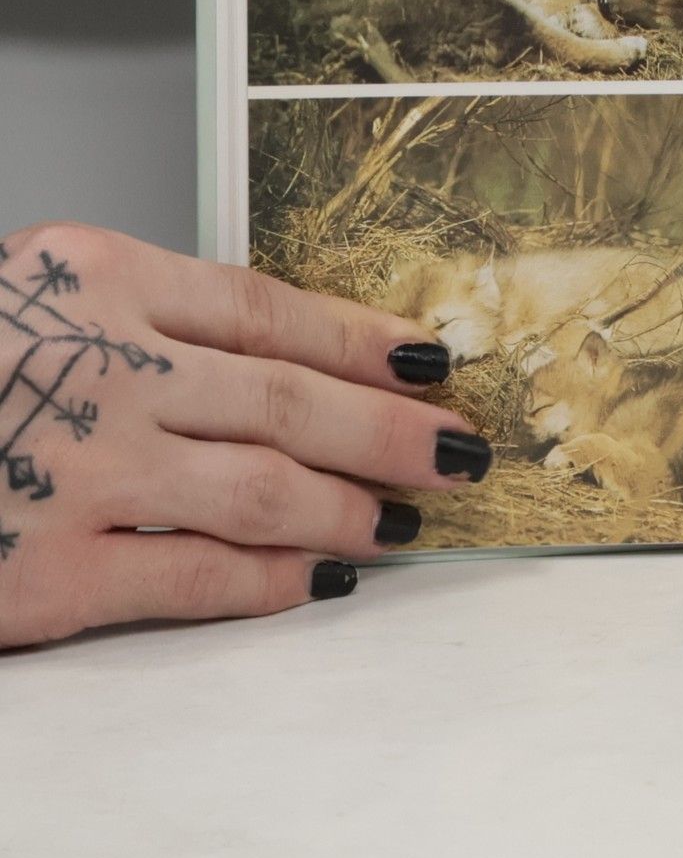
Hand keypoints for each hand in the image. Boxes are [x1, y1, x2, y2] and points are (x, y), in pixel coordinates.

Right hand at [0, 222, 489, 649]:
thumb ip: (135, 315)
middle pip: (292, 396)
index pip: (270, 306)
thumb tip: (281, 361)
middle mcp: (97, 364)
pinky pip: (196, 577)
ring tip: (407, 517)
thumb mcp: (25, 296)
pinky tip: (324, 581)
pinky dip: (275, 583)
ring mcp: (75, 471)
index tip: (431, 361)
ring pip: (268, 487)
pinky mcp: (43, 575)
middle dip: (394, 428)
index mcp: (92, 274)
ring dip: (354, 506)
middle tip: (462, 449)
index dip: (365, 341)